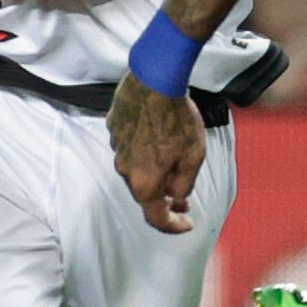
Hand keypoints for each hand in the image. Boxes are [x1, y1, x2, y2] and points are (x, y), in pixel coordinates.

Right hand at [109, 73, 206, 232]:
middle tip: (183, 193)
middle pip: (144, 192)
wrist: (155, 80)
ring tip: (173, 154)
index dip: (173, 225)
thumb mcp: (193, 156)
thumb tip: (176, 196)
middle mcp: (124, 169)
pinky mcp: (113, 127)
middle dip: (164, 196)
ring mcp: (116, 147)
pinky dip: (143, 147)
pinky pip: (129, 146)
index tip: (188, 223)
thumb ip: (184, 184)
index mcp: (144, 182)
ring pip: (135, 168)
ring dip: (152, 169)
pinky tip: (157, 132)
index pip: (155, 218)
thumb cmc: (177, 119)